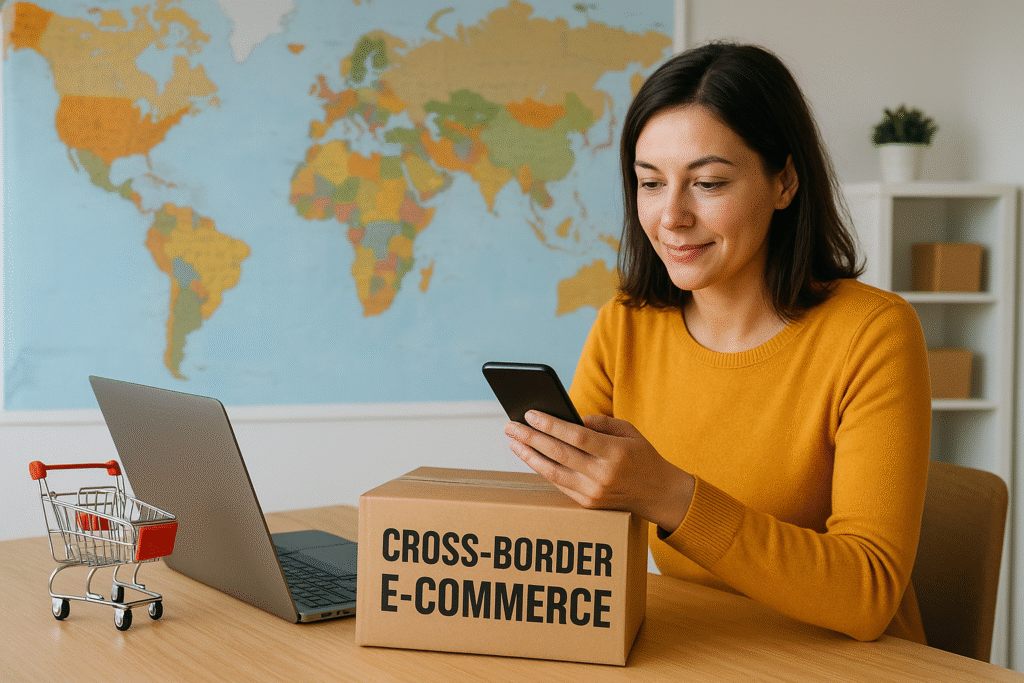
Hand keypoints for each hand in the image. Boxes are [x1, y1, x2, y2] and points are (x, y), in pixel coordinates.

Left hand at [505, 411, 693, 532]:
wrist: (658, 494)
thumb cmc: (642, 456)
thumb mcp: (629, 431)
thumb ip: (600, 423)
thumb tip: (570, 419)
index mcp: (615, 453)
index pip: (575, 437)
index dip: (550, 425)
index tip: (530, 414)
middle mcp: (603, 475)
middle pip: (558, 454)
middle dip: (531, 438)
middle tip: (511, 426)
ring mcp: (594, 492)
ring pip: (553, 472)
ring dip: (529, 456)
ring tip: (514, 442)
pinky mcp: (588, 504)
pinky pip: (559, 484)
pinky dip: (542, 469)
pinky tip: (530, 456)